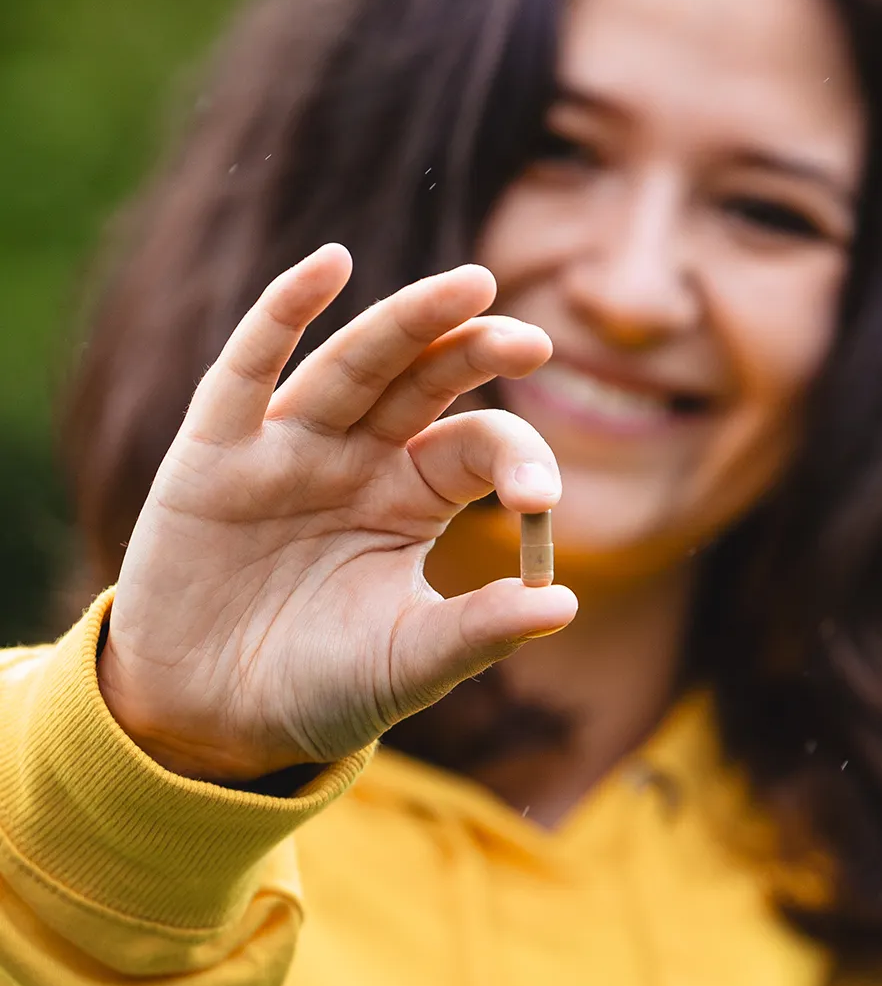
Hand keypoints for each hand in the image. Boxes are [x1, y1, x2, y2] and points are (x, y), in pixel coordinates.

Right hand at [97, 245, 577, 778]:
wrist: (210, 720)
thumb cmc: (318, 687)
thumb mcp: (409, 663)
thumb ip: (479, 631)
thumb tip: (567, 606)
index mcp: (412, 498)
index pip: (478, 444)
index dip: (518, 457)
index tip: (542, 500)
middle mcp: (357, 457)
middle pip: (423, 381)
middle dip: (473, 351)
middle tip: (531, 338)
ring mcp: (286, 448)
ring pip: (353, 364)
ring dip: (407, 320)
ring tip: (469, 285)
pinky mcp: (214, 452)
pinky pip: (247, 370)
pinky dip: (281, 313)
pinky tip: (329, 264)